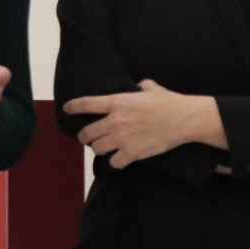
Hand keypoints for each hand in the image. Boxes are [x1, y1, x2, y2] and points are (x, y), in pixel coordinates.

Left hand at [62, 80, 221, 168]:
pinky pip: (114, 162)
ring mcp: (121, 139)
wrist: (183, 119)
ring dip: (99, 149)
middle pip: (87, 133)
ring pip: (97, 149)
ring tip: (104, 148)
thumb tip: (140, 85)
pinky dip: (116, 162)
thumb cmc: (169, 102)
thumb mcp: (151, 87)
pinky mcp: (131, 153)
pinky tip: (120, 159)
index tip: (66, 109)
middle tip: (86, 138)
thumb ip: (141, 86)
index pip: (86, 104)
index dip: (73, 107)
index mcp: (117, 102)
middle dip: (84, 136)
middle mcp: (114, 121)